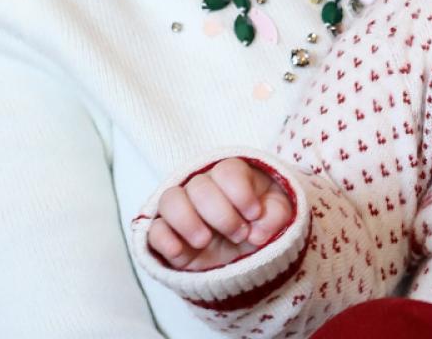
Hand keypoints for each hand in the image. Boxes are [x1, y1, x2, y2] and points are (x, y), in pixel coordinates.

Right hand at [146, 157, 294, 271]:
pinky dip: (164, 239)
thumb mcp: (278, 217)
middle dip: (221, 214)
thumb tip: (258, 230)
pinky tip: (180, 253)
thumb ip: (277, 215)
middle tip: (238, 235)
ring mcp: (182, 212)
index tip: (254, 214)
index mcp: (231, 176)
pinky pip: (153, 230)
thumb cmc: (261, 226)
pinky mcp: (167, 237)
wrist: (246, 259)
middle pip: (200, 185)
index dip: (240, 193)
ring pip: (170, 200)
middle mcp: (203, 188)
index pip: (227, 171)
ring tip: (205, 241)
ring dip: (188, 221)